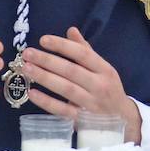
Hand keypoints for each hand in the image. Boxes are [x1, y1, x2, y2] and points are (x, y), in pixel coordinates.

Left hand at [22, 27, 141, 142]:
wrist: (123, 120)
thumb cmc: (108, 89)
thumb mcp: (103, 69)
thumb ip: (85, 50)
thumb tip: (71, 30)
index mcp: (105, 70)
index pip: (83, 54)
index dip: (63, 46)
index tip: (43, 40)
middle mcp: (99, 85)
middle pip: (71, 71)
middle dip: (47, 60)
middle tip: (27, 53)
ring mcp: (91, 104)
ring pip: (66, 89)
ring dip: (44, 78)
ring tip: (26, 68)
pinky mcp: (83, 120)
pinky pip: (62, 110)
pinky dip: (47, 102)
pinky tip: (32, 93)